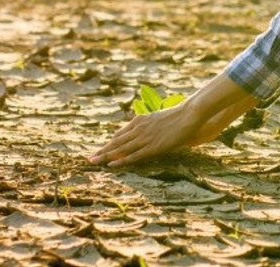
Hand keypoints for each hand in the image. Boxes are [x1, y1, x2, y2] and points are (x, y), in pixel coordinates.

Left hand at [89, 101, 204, 166]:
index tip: (101, 149)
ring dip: (106, 156)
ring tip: (94, 162)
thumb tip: (151, 126)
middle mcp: (139, 129)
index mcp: (140, 120)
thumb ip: (152, 123)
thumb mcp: (160, 117)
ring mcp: (144, 138)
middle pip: (116, 142)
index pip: (120, 134)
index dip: (110, 143)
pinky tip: (111, 165)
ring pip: (120, 149)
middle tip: (90, 158)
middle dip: (103, 150)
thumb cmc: (179, 116)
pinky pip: (133, 156)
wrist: (188, 114)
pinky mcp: (152, 147)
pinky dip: (120, 161)